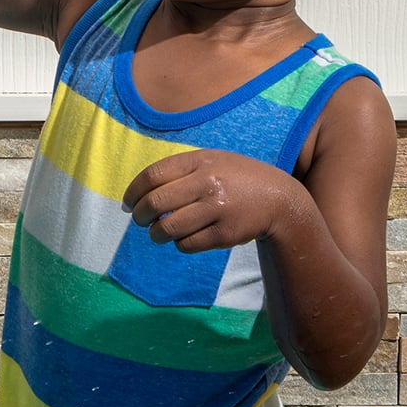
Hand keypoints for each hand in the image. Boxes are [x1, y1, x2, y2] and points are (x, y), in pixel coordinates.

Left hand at [123, 149, 297, 252]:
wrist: (279, 199)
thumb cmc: (234, 178)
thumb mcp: (210, 161)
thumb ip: (178, 171)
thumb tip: (138, 194)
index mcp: (199, 161)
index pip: (151, 176)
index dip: (132, 192)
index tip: (127, 203)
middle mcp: (207, 183)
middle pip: (154, 203)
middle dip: (139, 216)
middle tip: (138, 220)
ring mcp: (216, 210)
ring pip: (167, 228)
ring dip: (155, 234)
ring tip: (157, 233)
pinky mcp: (224, 234)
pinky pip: (186, 244)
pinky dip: (179, 244)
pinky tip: (184, 238)